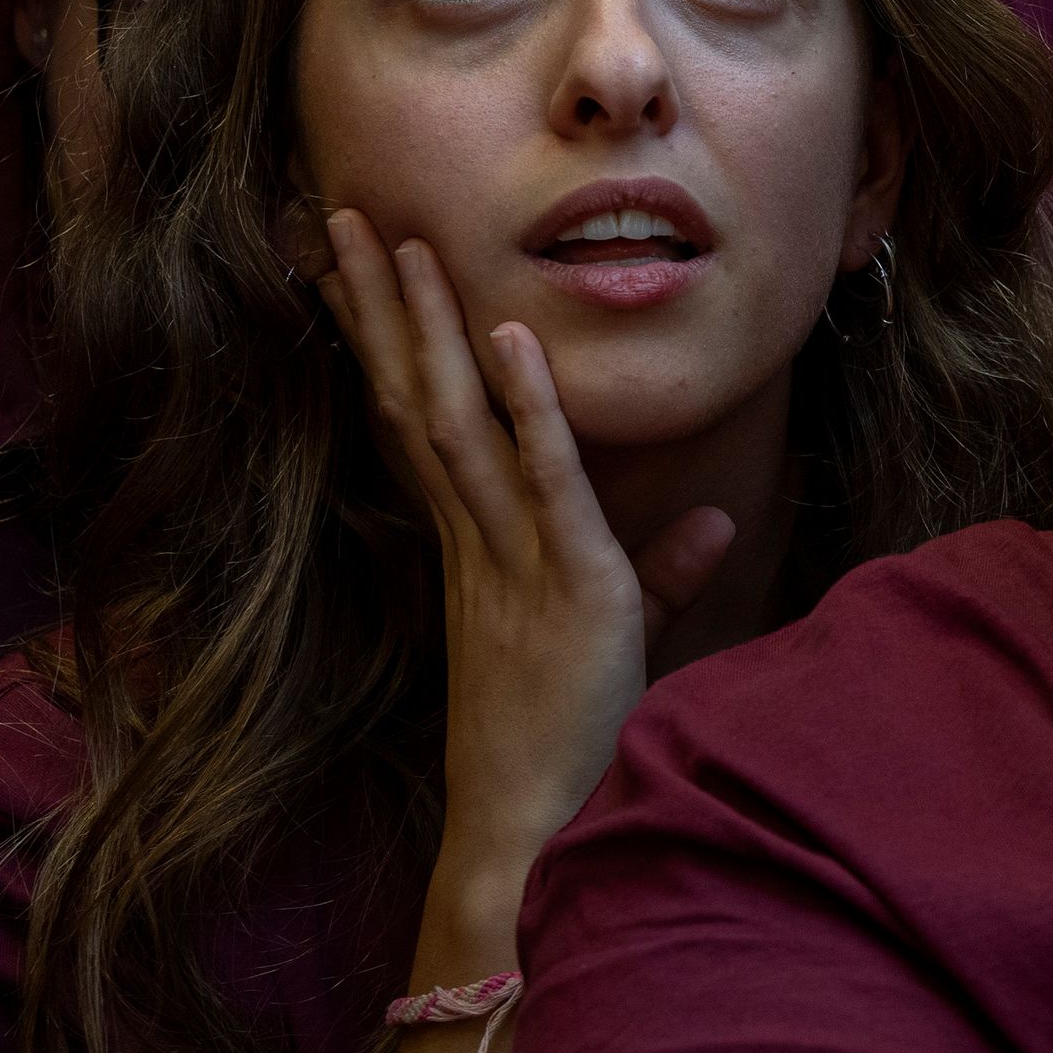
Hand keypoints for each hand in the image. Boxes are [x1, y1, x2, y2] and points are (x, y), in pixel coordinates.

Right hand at [320, 211, 732, 910]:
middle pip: (416, 399)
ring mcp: (512, 558)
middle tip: (341, 217)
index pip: (423, 423)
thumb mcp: (623, 640)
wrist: (539, 835)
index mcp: (477, 550)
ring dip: (430, 326)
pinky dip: (528, 404)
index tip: (357, 271)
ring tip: (402, 242)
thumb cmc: (576, 743)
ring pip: (455, 420)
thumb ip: (661, 576)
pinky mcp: (566, 581)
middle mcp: (477, 542)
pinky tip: (508, 334)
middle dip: (381, 306)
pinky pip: (542, 476)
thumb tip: (711, 526)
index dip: (390, 344)